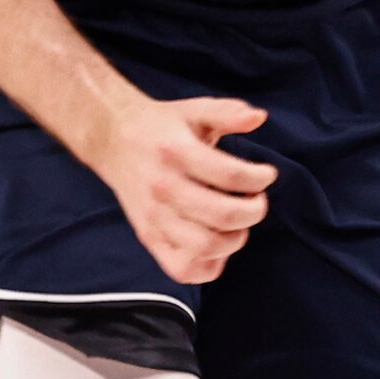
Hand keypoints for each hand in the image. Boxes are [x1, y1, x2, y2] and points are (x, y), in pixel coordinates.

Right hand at [89, 95, 274, 284]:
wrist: (112, 138)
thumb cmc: (161, 125)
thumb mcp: (195, 109)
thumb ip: (228, 112)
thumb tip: (259, 117)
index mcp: (177, 152)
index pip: (231, 175)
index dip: (259, 179)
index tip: (267, 175)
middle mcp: (164, 188)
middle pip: (223, 215)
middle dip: (254, 211)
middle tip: (256, 201)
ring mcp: (155, 217)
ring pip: (206, 246)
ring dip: (235, 238)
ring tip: (239, 223)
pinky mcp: (149, 237)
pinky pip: (182, 269)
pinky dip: (208, 265)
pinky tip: (218, 244)